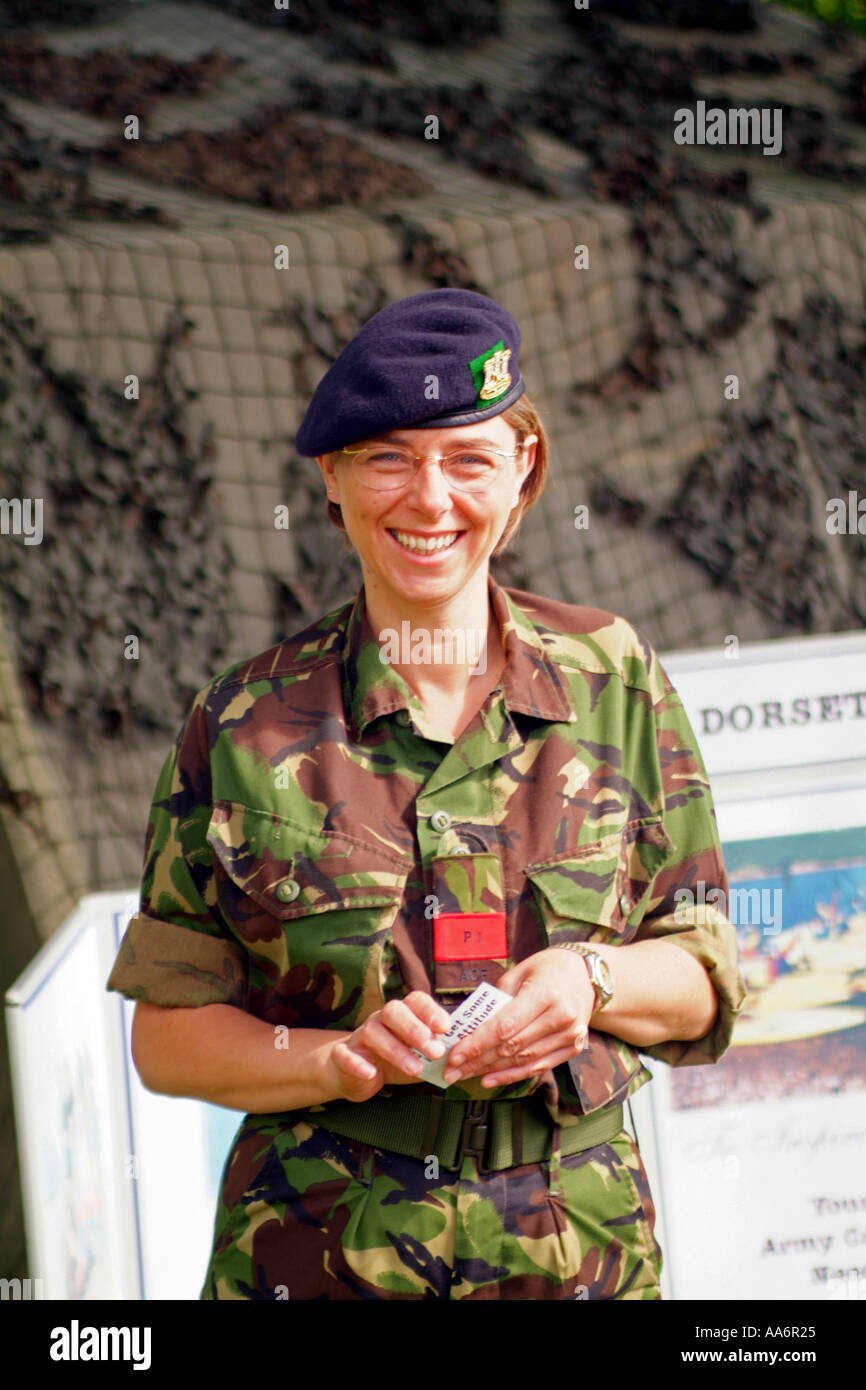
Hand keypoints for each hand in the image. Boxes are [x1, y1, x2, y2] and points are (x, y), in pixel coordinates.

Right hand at [326, 992, 452, 1102]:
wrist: (354, 1075)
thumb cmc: (393, 1061)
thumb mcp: (417, 1055)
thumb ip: (437, 1053)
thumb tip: (465, 1055)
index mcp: (401, 1016)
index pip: (415, 1000)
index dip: (431, 1011)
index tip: (447, 1028)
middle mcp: (380, 1020)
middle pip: (393, 1010)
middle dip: (415, 1029)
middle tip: (436, 1050)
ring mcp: (359, 1037)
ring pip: (372, 1032)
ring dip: (396, 1050)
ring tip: (416, 1069)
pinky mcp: (342, 1056)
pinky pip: (344, 1054)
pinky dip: (357, 1063)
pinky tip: (372, 1074)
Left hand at [441, 949, 594, 1087]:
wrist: (587, 976)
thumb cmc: (548, 968)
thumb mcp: (520, 971)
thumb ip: (498, 999)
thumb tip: (470, 1027)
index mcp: (546, 994)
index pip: (505, 1026)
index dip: (478, 1043)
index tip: (455, 1054)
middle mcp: (561, 1018)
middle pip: (511, 1046)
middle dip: (477, 1061)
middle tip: (451, 1071)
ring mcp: (570, 1036)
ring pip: (523, 1061)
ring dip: (490, 1070)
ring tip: (464, 1075)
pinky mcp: (572, 1049)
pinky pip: (538, 1067)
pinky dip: (511, 1075)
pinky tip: (489, 1079)